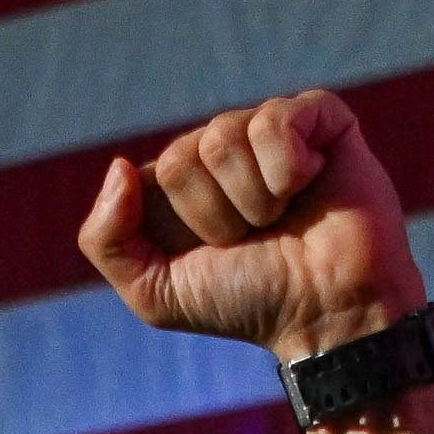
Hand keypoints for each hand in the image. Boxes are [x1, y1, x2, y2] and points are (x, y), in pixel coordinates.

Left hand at [76, 90, 429, 367]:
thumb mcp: (155, 293)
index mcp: (186, 184)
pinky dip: (288, 168)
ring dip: (255, 199)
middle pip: (184, 154)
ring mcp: (272, 131)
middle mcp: (226, 151)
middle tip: (258, 238)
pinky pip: (275, 119)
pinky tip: (311, 183)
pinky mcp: (320, 118)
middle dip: (218, 214)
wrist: (328, 314)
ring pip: (224, 137)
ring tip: (286, 218)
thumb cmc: (250, 303)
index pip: (154, 175)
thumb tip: (120, 166)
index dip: (183, 224)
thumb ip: (105, 241)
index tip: (219, 254)